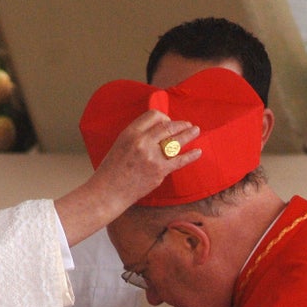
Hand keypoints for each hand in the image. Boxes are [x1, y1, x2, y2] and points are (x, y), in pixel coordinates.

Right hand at [54, 111, 200, 245]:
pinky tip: (197, 152)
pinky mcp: (159, 171)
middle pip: (167, 126)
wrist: (108, 191)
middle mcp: (142, 142)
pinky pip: (180, 160)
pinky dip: (191, 155)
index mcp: (130, 133)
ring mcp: (152, 156)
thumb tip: (156, 132)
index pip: (153, 116)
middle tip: (187, 125)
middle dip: (180, 125)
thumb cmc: (112, 170)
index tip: (168, 122)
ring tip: (196, 131)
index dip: (164, 117)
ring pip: (176, 141)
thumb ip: (137, 136)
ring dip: (189, 135)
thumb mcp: (120, 144)